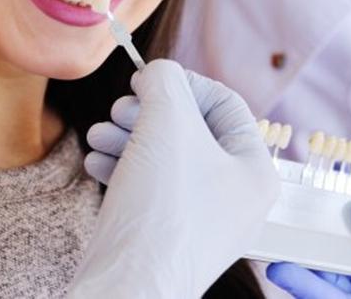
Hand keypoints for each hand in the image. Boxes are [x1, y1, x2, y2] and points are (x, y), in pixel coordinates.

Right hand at [68, 59, 278, 298]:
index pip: (225, 103)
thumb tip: (156, 74)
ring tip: (97, 136)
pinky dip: (122, 167)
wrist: (127, 290)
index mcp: (253, 169)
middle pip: (189, 129)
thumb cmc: (161, 206)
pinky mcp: (166, 235)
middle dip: (146, 113)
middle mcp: (234, 196)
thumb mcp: (168, 120)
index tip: (147, 81)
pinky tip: (96, 162)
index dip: (184, 83)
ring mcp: (200, 219)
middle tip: (119, 111)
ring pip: (163, 156)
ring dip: (126, 136)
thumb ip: (165, 79)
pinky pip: (148, 186)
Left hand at [267, 202, 350, 297]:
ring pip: (326, 275)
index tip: (277, 268)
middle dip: (297, 264)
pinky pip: (338, 267)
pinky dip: (328, 247)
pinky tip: (314, 222)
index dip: (303, 287)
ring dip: (309, 251)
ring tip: (284, 223)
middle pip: (320, 288)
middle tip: (270, 236)